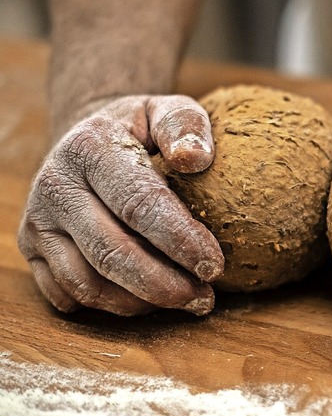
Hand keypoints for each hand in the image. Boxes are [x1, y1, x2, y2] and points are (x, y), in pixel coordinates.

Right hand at [18, 95, 223, 315]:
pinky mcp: (32, 248)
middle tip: (205, 298)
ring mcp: (38, 221)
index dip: (179, 240)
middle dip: (164, 284)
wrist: (84, 140)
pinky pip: (68, 294)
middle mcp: (56, 185)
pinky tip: (149, 299)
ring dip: (141, 303)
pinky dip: (112, 306)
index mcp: (89, 147)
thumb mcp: (164, 110)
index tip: (214, 265)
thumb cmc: (137, 129)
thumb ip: (184, 125)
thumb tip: (197, 159)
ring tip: (186, 300)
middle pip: (111, 252)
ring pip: (87, 283)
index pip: (138, 203)